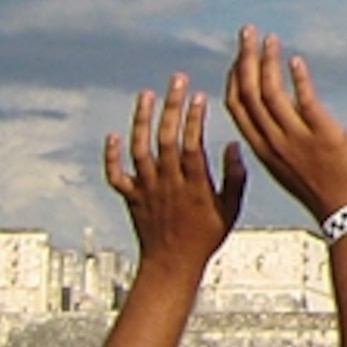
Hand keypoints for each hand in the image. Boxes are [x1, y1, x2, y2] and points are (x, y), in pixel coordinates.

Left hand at [103, 73, 247, 273]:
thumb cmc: (205, 238)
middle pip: (165, 139)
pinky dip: (112, 156)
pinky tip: (114, 134)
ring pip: (140, 150)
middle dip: (171, 107)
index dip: (195, 119)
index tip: (199, 95)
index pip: (192, 145)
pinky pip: (117, 175)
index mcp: (194, 186)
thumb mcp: (231, 210)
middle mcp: (167, 183)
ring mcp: (146, 190)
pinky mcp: (130, 197)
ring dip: (142, 120)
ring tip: (147, 94)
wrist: (171, 266)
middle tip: (176, 80)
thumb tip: (235, 144)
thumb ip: (235, 178)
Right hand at [223, 29, 346, 222]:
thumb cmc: (320, 190)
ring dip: (268, 61)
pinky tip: (296, 61)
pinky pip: (304, 101)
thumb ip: (277, 144)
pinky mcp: (323, 135)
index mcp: (263, 148)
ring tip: (270, 38)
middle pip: (248, 93)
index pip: (237, 107)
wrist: (345, 212)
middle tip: (246, 32)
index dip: (234, 79)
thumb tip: (274, 123)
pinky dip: (298, 79)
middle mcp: (273, 141)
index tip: (237, 58)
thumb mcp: (287, 168)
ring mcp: (296, 138)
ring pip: (271, 93)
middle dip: (244, 59)